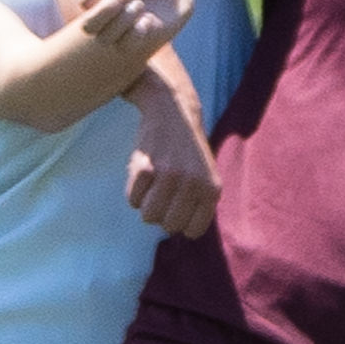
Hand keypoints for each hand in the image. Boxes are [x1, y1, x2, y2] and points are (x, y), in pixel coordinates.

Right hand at [78, 0, 193, 54]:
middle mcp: (105, 15)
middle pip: (88, 26)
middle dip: (105, 9)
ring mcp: (121, 30)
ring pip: (105, 38)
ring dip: (122, 19)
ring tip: (140, 4)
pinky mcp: (139, 40)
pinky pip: (127, 46)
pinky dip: (135, 32)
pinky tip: (148, 19)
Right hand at [121, 67, 220, 237]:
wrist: (173, 109)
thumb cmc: (188, 149)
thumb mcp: (205, 174)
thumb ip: (198, 204)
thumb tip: (177, 233)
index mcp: (212, 189)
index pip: (193, 231)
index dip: (182, 222)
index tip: (178, 206)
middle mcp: (193, 185)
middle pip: (169, 226)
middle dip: (163, 214)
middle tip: (163, 193)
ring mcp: (169, 176)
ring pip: (149, 217)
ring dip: (146, 204)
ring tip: (153, 185)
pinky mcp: (145, 167)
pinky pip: (133, 200)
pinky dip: (134, 192)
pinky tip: (143, 173)